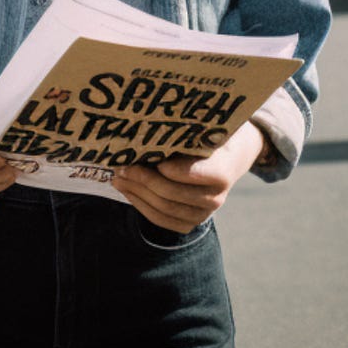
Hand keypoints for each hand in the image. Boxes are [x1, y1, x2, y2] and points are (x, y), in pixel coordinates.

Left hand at [113, 123, 263, 232]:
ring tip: (118, 177)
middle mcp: (215, 197)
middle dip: (142, 179)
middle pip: (171, 193)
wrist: (229, 157)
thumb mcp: (206, 129)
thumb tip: (150, 124)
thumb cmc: (210, 136)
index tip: (148, 157)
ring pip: (163, 208)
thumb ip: (185, 131)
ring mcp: (202, 214)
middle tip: (121, 165)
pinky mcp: (189, 223)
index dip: (170, 169)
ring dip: (136, 193)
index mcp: (222, 171)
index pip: (192, 174)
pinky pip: (161, 220)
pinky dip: (141, 205)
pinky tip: (127, 190)